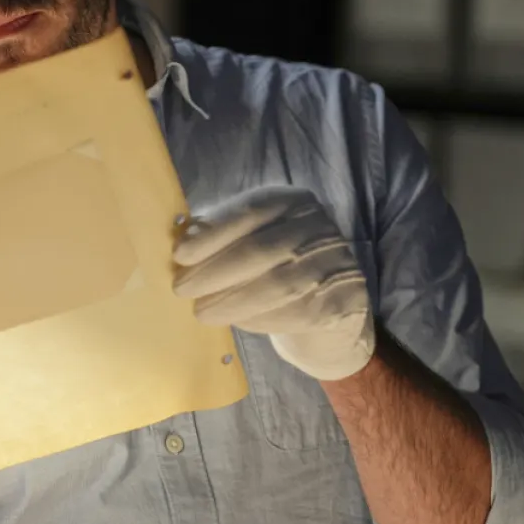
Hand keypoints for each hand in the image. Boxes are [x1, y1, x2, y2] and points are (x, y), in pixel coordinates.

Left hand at [172, 185, 374, 380]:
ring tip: (201, 312)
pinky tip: (237, 323)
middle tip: (182, 289)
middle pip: (260, 250)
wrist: (332, 308)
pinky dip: (259, 319)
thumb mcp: (251, 238)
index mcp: (291, 201)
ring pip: (277, 284)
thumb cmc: (276, 267)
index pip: (249, 213)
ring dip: (232, 300)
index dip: (212, 234)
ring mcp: (336, 262)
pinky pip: (295, 312)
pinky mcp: (343, 300)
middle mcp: (318, 226)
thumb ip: (219, 233)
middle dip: (214, 272)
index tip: (180, 255)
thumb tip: (181, 238)